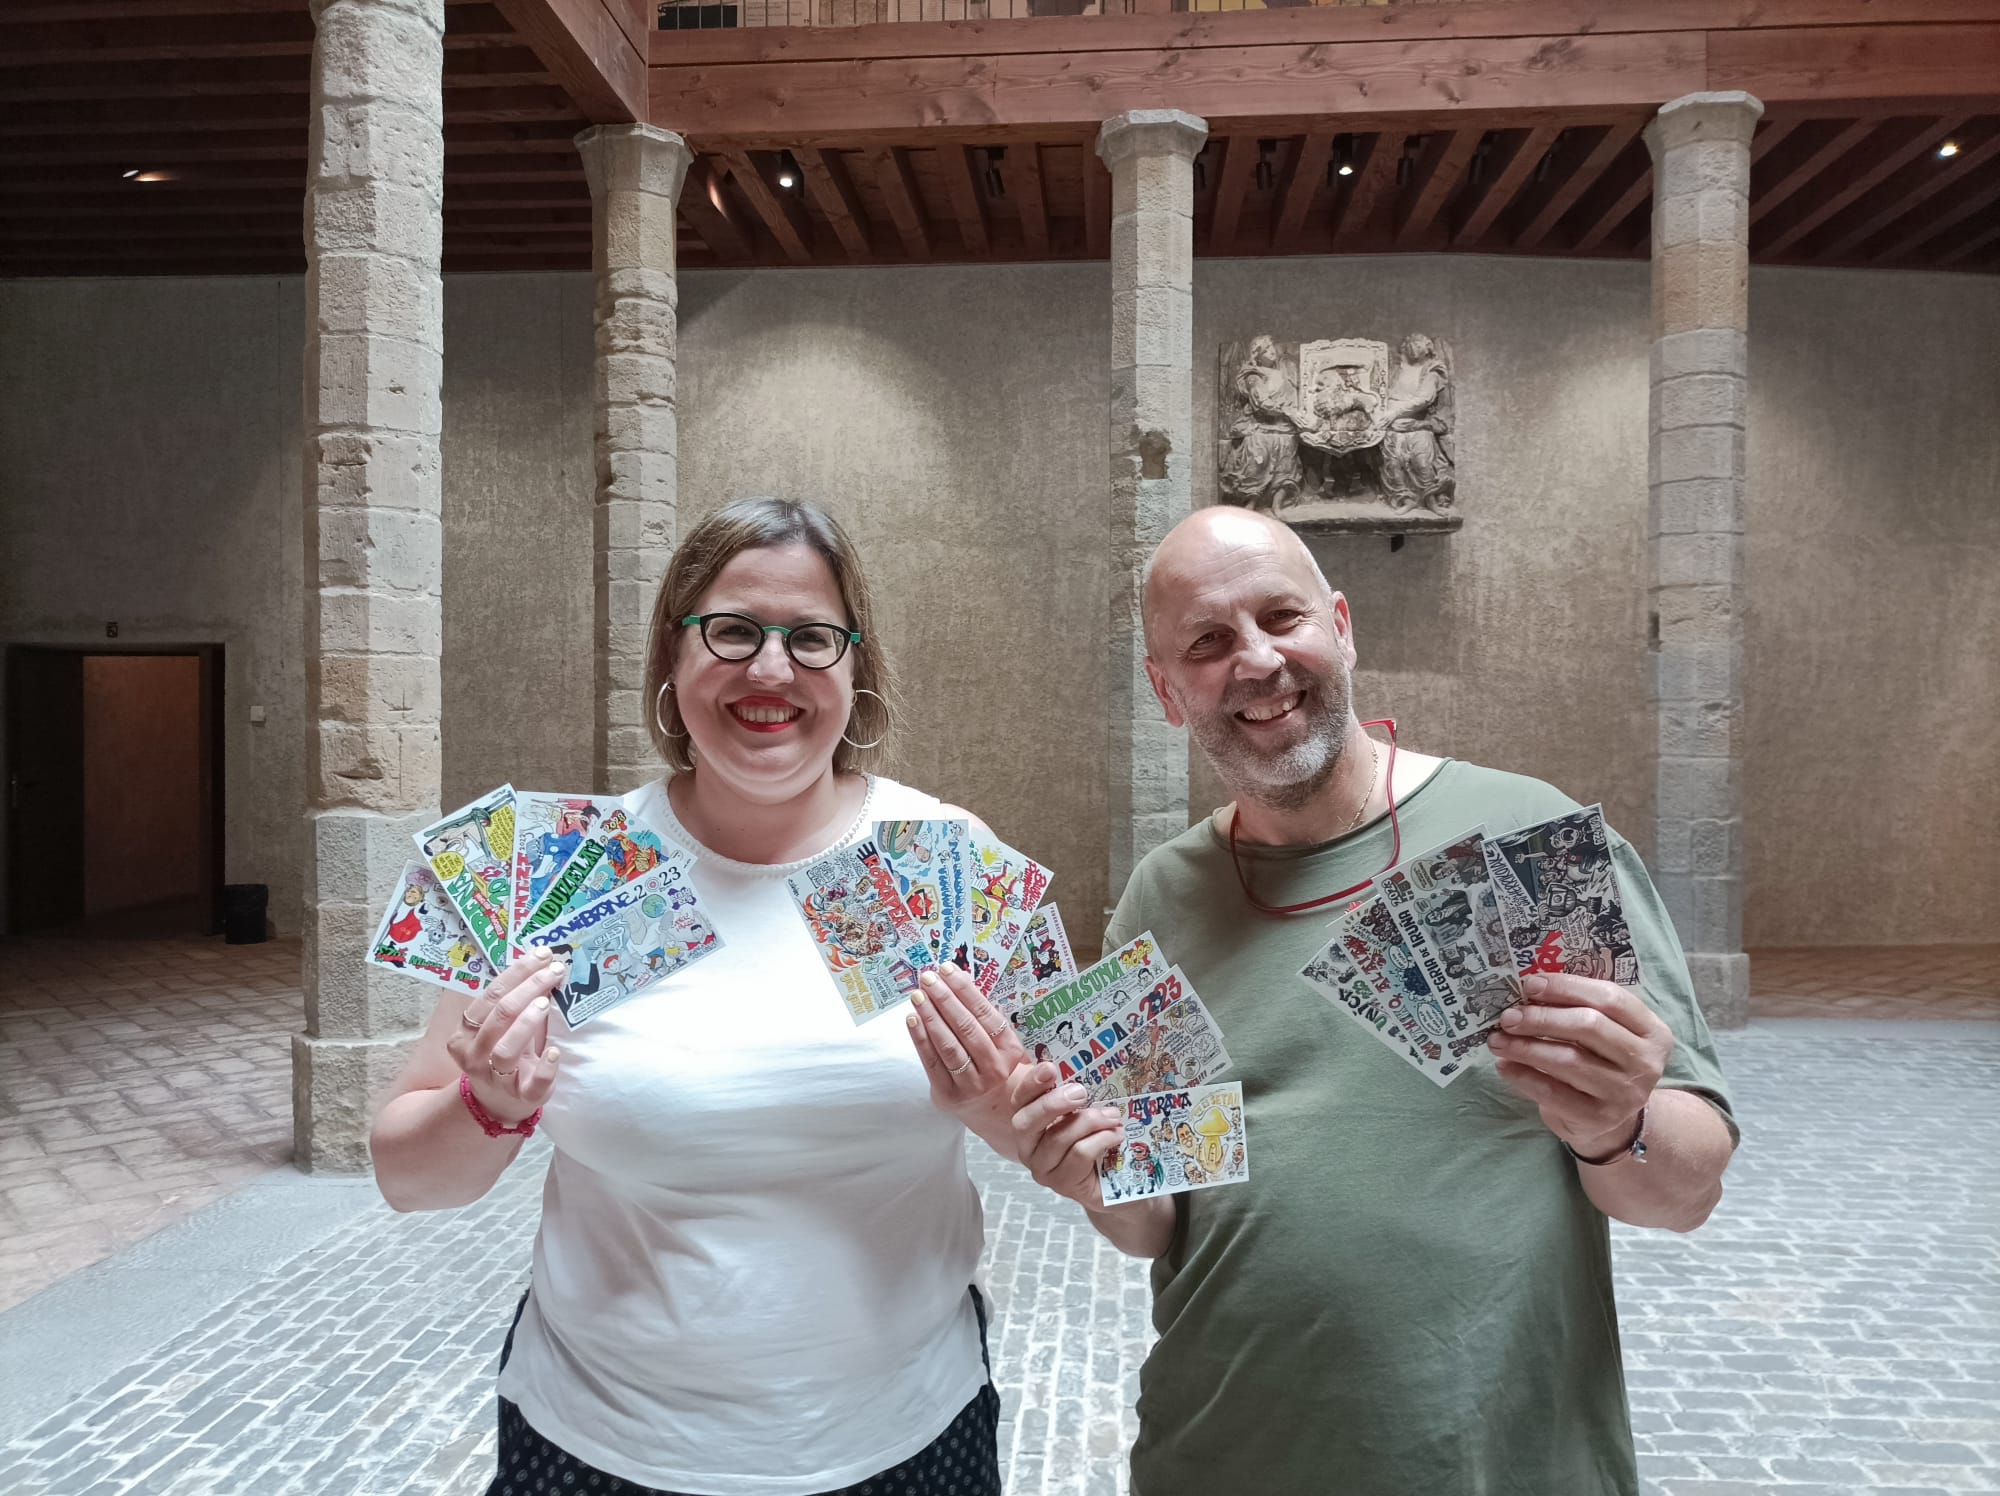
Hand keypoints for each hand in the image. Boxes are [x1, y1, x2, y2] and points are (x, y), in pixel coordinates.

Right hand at [448, 951, 564, 1125]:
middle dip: (528, 988)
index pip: (490, 996)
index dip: (518, 972)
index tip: (543, 955)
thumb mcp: (498, 1027)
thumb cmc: (502, 1054)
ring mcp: (496, 1078)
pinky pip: (534, 1083)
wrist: (499, 1103)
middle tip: (554, 971)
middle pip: (499, 1016)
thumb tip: (541, 962)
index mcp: (464, 1033)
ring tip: (546, 1002)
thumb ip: (511, 1001)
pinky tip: (555, 1051)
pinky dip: (546, 1066)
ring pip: (507, 1048)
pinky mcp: (522, 1096)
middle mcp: (474, 1055)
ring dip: (528, 1022)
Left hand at [905, 963, 1025, 1137]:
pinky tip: (912, 1019)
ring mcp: (971, 1084)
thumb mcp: (1007, 1048)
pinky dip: (921, 1039)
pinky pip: (931, 1063)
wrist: (995, 1114)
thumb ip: (988, 1020)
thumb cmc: (997, 1069)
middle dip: (945, 999)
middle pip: (966, 1028)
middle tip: (929, 978)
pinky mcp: (948, 1095)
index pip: (986, 1014)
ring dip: (931, 1017)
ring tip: (918, 995)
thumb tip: (961, 982)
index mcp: (1010, 1051)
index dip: (966, 990)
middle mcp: (993, 1068)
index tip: (949, 970)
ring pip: (948, 1045)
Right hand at [1008, 1062, 1125, 1211]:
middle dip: (1052, 1103)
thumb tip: (1084, 1066)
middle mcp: (1028, 1147)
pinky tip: (1116, 1135)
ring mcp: (1043, 1169)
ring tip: (1113, 1116)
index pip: (1019, 1100)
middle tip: (1080, 1092)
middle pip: (1026, 1123)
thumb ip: (1075, 1095)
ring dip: (1089, 1121)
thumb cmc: (1094, 1141)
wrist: (1113, 1184)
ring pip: (1057, 1138)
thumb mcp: (1082, 1113)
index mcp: (1028, 1122)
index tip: (1049, 1068)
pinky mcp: (1063, 1184)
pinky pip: (1079, 1154)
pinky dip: (1101, 1140)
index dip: (1031, 1083)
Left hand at [1488, 972, 1672, 1157]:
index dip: (1566, 987)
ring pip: (1568, 1059)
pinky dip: (1523, 1075)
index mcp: (1652, 1030)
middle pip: (1588, 1026)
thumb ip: (1578, 1008)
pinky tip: (1504, 1065)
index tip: (1530, 984)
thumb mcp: (1604, 1033)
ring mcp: (1625, 1092)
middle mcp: (1645, 1061)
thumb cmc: (1601, 1063)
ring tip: (1497, 1040)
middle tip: (1508, 1016)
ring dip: (1525, 1046)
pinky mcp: (1599, 1118)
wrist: (1610, 1121)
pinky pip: (1553, 1091)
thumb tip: (1529, 989)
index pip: (1610, 998)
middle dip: (1541, 1017)